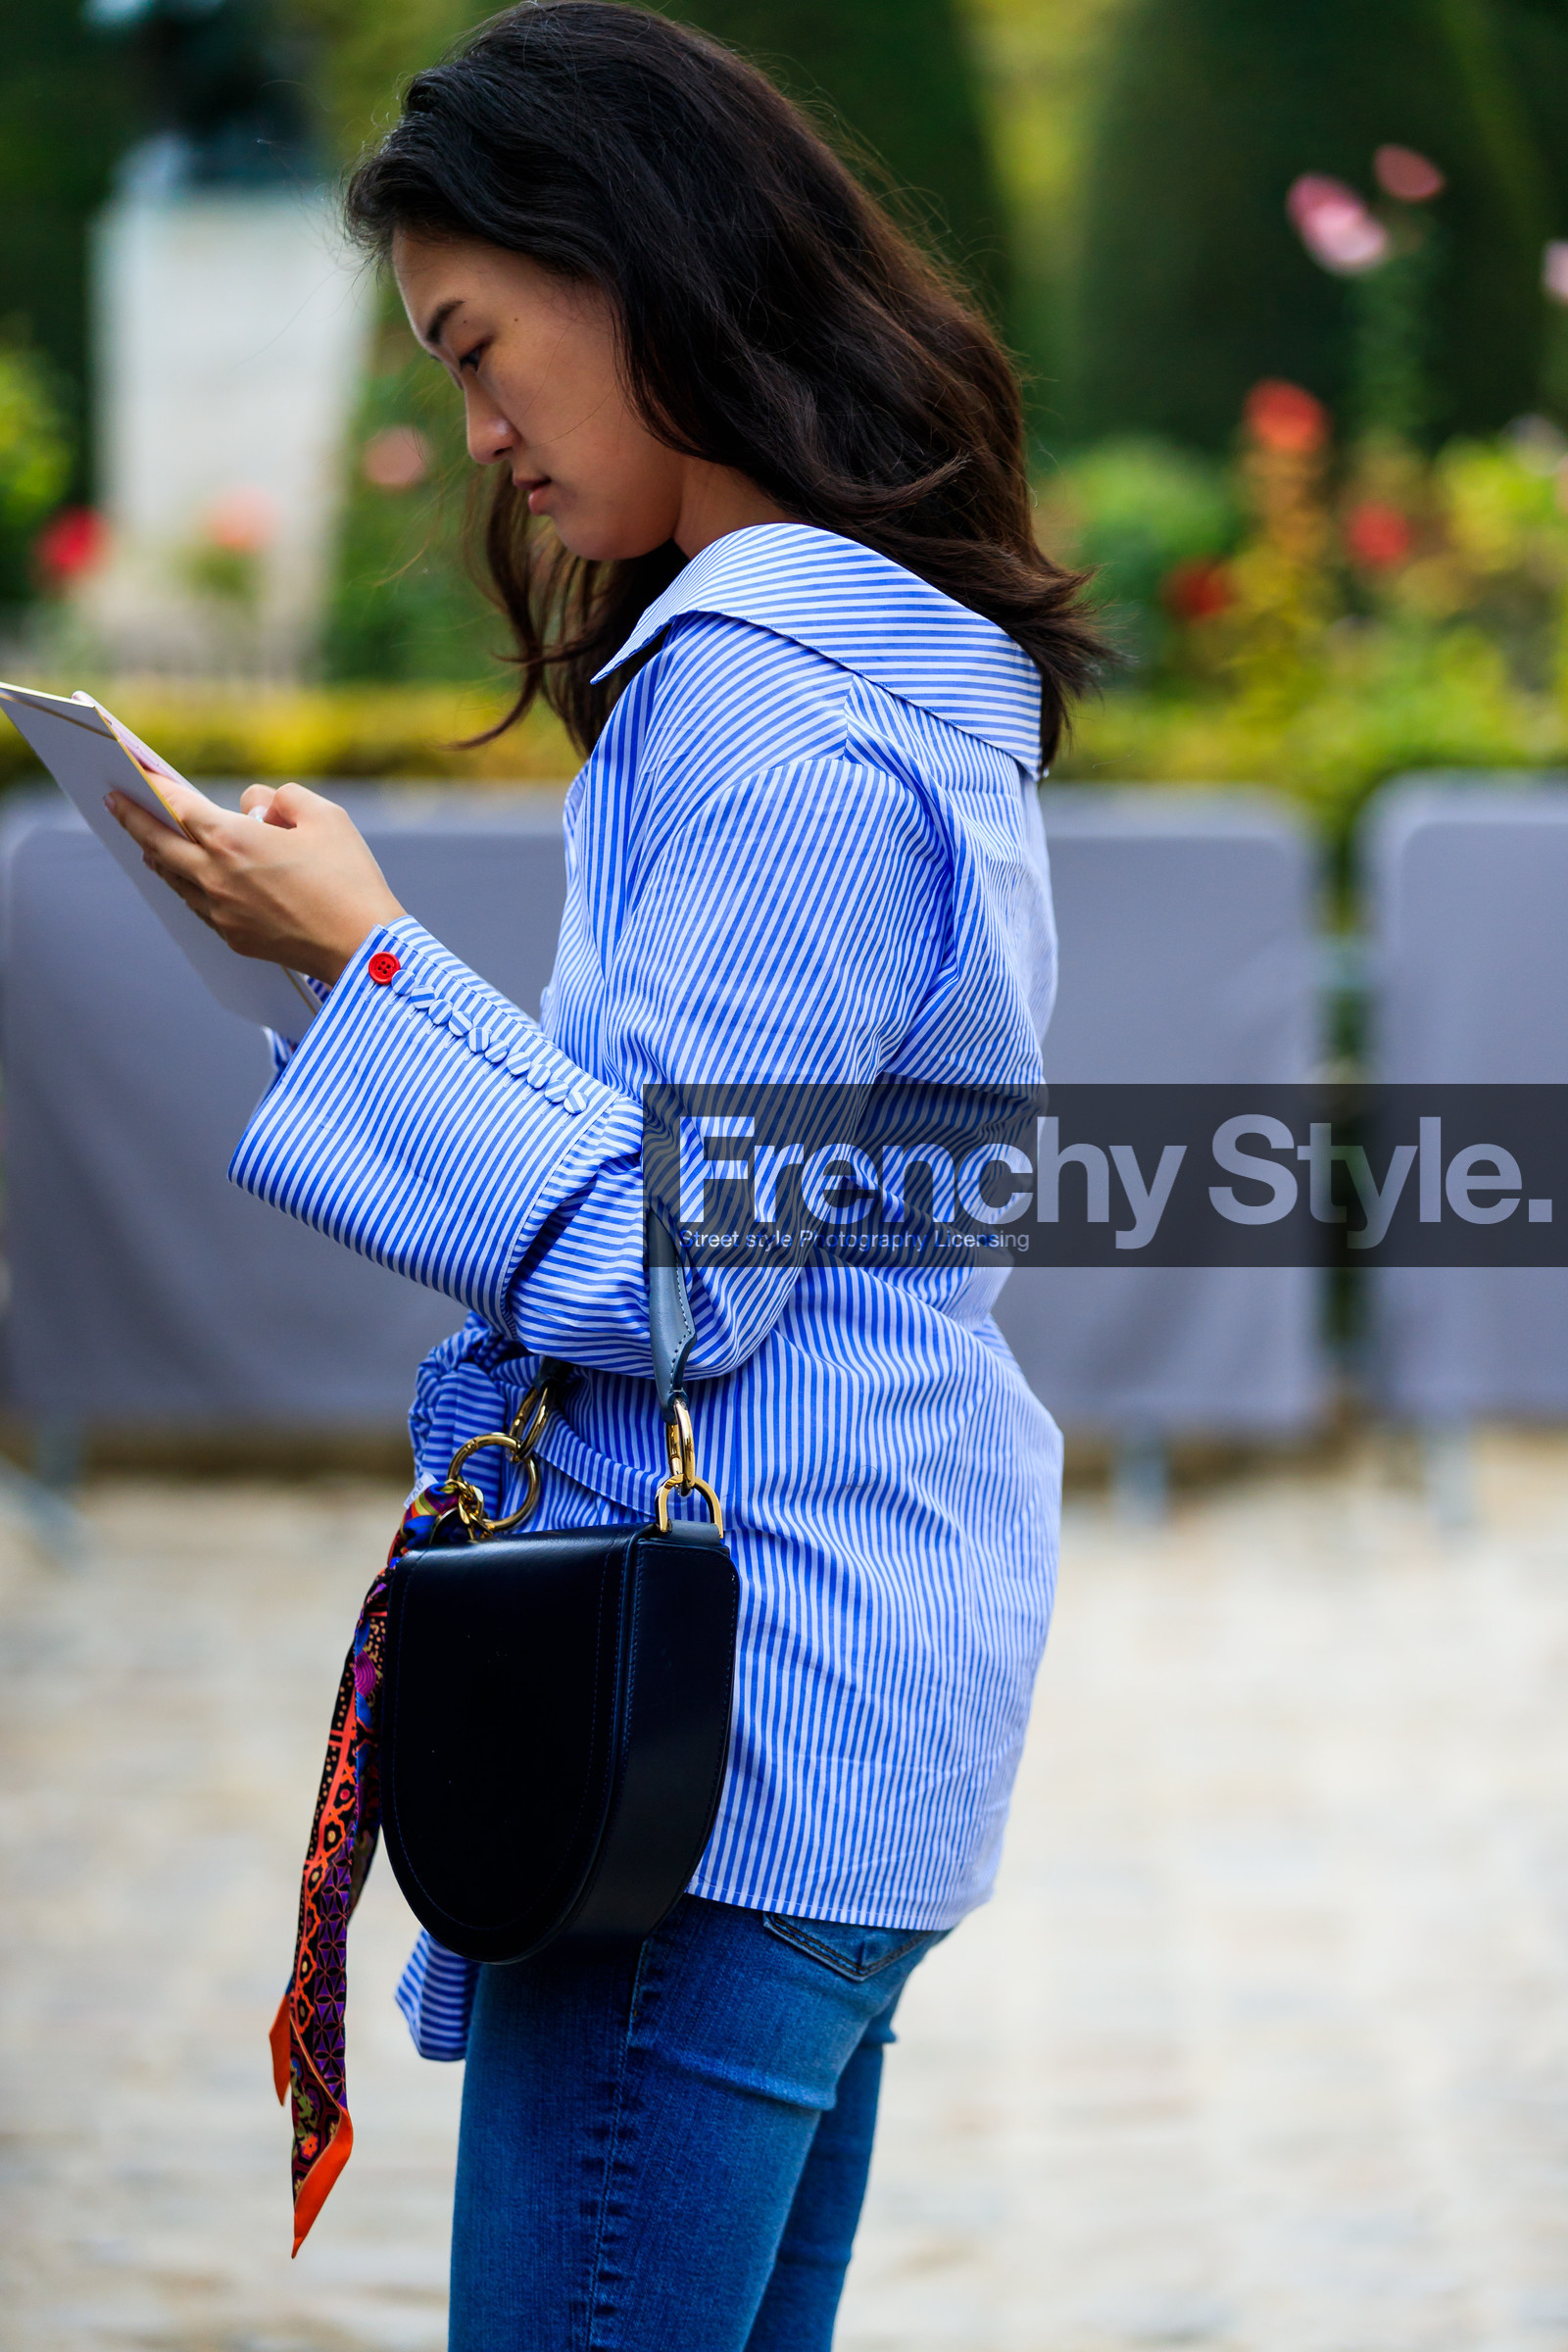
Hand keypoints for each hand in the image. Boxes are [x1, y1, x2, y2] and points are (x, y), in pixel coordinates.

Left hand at [106, 779, 405, 986]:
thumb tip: (258, 806)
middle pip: (157, 843)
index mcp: (232, 840)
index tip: (133, 774)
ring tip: (148, 842)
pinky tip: (189, 880)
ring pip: (173, 878)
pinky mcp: (234, 937)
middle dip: (131, 820)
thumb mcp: (326, 816)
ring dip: (157, 855)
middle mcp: (214, 876)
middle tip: (114, 803)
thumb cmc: (349, 879)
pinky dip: (186, 885)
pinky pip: (197, 905)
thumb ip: (283, 798)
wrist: (363, 948)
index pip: (177, 806)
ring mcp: (220, 912)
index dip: (153, 786)